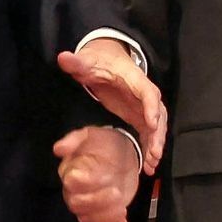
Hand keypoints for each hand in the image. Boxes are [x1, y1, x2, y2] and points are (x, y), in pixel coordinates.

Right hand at [54, 127, 141, 221]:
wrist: (120, 151)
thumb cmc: (102, 143)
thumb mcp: (89, 135)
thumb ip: (73, 140)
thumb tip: (58, 149)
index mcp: (71, 172)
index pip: (71, 183)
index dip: (86, 182)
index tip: (105, 175)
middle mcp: (75, 192)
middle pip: (77, 205)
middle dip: (97, 201)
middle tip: (117, 192)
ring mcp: (89, 204)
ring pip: (87, 220)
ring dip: (105, 217)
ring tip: (122, 207)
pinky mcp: (103, 213)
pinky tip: (123, 221)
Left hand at [59, 39, 166, 173]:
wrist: (107, 60)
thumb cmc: (99, 61)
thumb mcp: (86, 61)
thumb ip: (76, 62)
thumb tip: (63, 57)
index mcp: (135, 80)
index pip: (148, 93)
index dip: (151, 108)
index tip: (151, 124)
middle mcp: (145, 94)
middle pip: (158, 114)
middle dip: (157, 133)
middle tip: (154, 152)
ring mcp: (143, 106)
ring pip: (157, 126)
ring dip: (156, 144)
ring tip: (152, 164)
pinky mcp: (139, 116)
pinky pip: (148, 133)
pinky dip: (150, 147)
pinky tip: (148, 165)